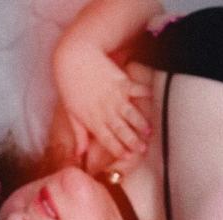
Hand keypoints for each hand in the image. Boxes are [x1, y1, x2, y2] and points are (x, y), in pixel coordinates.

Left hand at [54, 40, 152, 159]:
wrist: (72, 58)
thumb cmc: (69, 85)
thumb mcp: (71, 113)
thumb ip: (79, 135)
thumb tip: (79, 154)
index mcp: (92, 120)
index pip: (107, 140)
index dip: (118, 150)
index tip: (128, 157)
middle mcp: (105, 111)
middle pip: (121, 130)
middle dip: (133, 141)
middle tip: (143, 149)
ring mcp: (114, 96)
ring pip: (130, 114)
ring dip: (140, 123)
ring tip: (148, 131)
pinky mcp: (121, 82)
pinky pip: (136, 89)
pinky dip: (145, 93)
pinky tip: (152, 97)